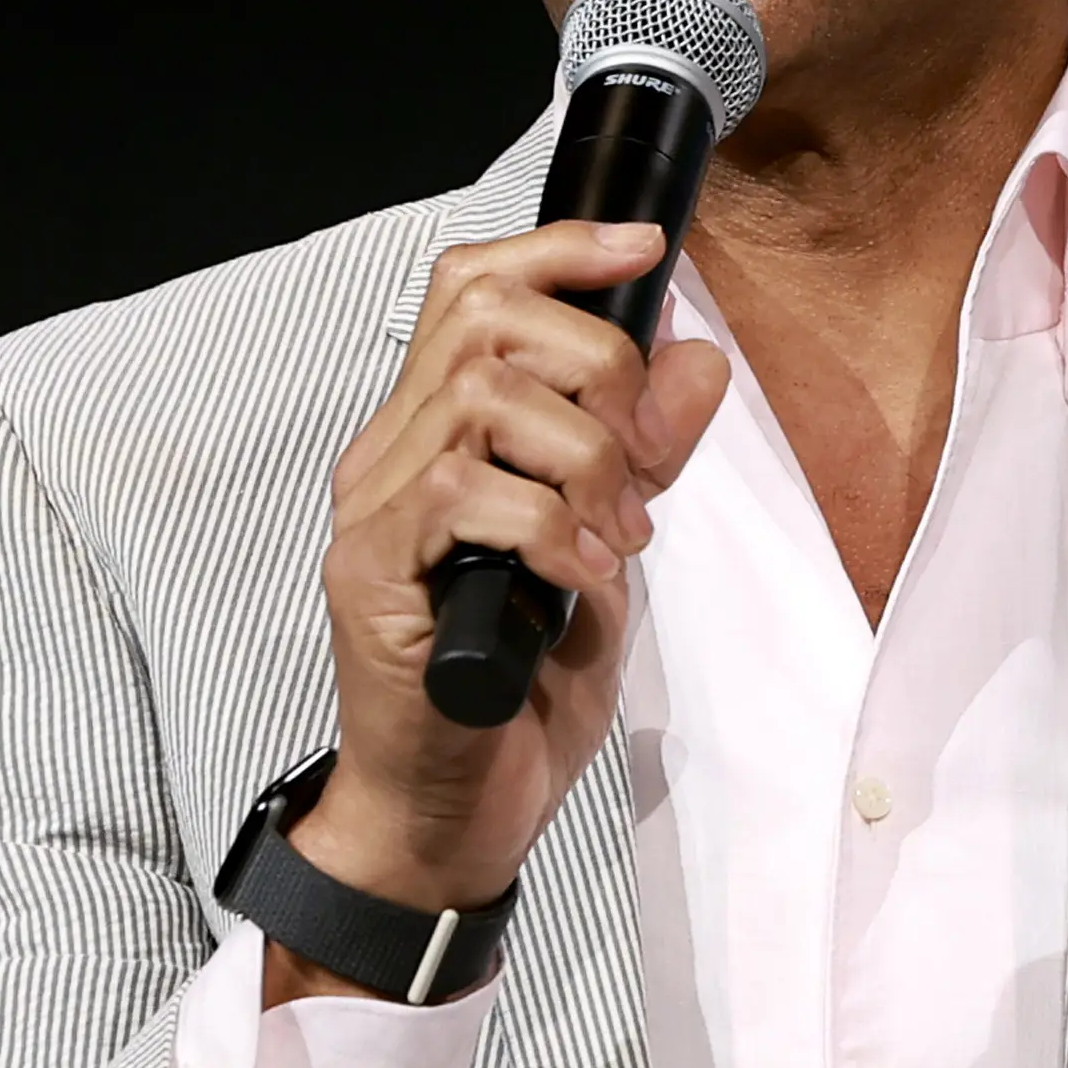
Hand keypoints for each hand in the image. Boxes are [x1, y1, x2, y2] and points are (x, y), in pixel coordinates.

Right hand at [294, 219, 729, 960]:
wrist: (449, 819)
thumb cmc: (516, 696)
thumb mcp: (608, 553)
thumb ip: (642, 457)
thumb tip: (697, 356)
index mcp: (433, 436)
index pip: (473, 287)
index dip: (560, 249)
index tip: (650, 249)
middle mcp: (388, 457)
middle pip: (487, 321)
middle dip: (598, 367)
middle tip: (642, 468)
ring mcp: (371, 515)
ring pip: (481, 399)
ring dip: (582, 459)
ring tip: (617, 539)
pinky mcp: (372, 580)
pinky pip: (464, 498)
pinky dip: (550, 527)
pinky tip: (582, 582)